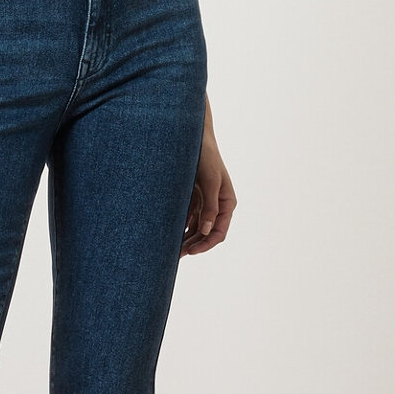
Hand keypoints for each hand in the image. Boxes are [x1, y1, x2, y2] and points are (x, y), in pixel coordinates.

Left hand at [182, 118, 235, 254]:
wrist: (194, 138)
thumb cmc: (206, 157)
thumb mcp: (211, 182)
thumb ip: (210, 207)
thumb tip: (206, 231)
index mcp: (227, 203)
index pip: (219, 232)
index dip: (205, 244)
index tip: (191, 252)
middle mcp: (217, 206)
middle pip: (206, 233)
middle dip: (193, 245)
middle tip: (175, 255)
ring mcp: (205, 202)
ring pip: (196, 228)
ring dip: (185, 239)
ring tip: (170, 250)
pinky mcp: (193, 198)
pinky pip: (187, 218)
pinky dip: (180, 227)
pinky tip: (168, 235)